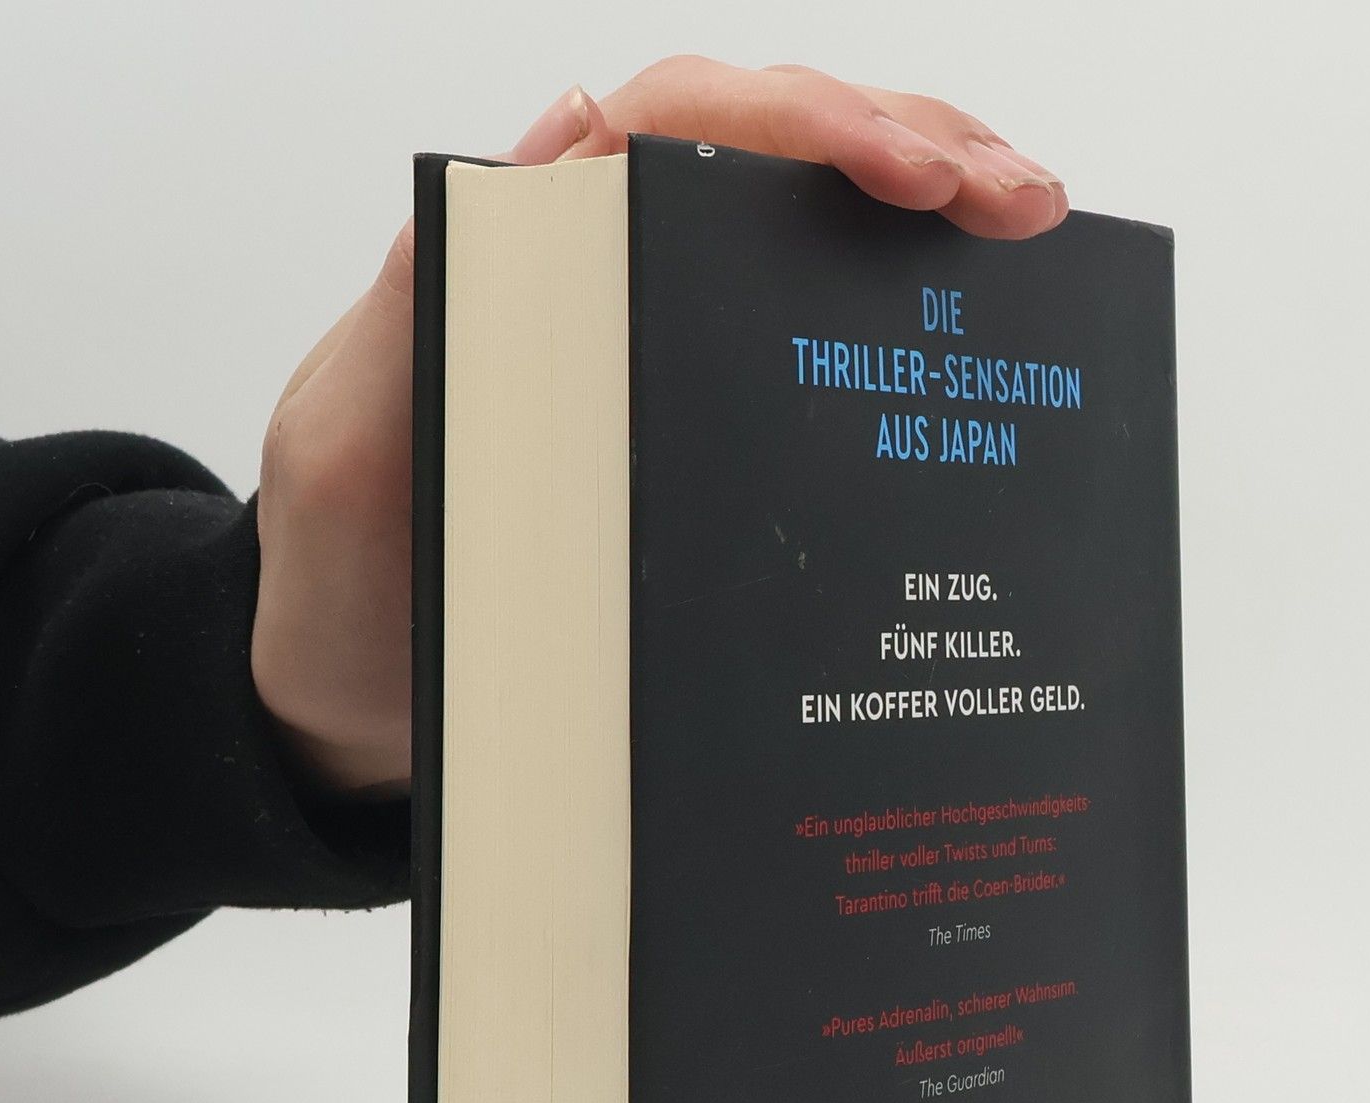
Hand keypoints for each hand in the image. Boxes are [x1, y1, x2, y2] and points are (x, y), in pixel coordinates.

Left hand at [251, 59, 1067, 793]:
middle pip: (766, 156)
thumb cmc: (342, 590)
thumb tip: (563, 146)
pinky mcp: (678, 432)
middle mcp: (596, 286)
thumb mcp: (347, 449)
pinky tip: (966, 347)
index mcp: (523, 265)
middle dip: (908, 146)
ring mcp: (646, 355)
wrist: (350, 710)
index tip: (912, 174)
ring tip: (1027, 240)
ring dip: (921, 224)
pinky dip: (890, 326)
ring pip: (799, 237)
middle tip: (1019, 201)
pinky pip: (796, 350)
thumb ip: (419, 309)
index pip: (679, 127)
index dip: (805, 123)